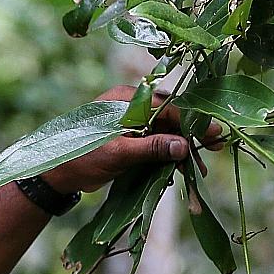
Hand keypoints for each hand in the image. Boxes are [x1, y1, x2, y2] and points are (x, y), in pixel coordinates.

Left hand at [41, 84, 222, 193]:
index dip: (192, 122)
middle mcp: (131, 106)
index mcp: (126, 99)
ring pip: (165, 133)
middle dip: (191, 136)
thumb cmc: (81, 157)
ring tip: (196, 170)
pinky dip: (167, 156)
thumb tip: (183, 146)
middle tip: (216, 149)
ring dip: (181, 150)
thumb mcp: (118, 153)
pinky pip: (155, 144)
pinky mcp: (130, 139)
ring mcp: (131, 123)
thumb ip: (150, 148)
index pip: (168, 106)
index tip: (213, 135)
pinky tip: (179, 170)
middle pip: (170, 118)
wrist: (58, 174)